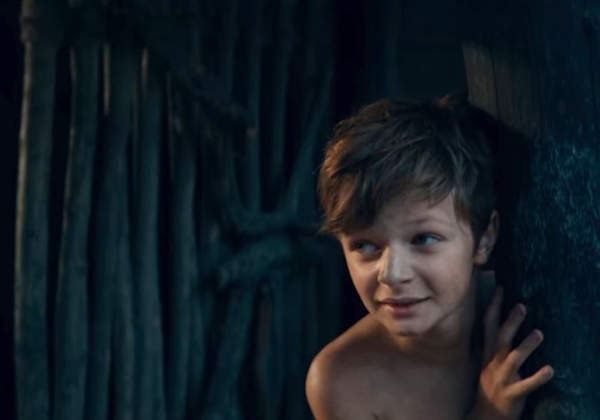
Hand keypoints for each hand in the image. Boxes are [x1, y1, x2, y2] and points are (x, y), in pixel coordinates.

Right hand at [472, 287, 553, 419]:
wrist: (486, 415)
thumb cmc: (492, 386)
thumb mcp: (489, 362)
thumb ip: (497, 346)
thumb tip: (508, 324)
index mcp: (488, 353)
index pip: (488, 325)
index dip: (494, 307)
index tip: (502, 288)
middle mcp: (493, 363)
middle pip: (500, 338)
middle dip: (510, 322)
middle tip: (522, 306)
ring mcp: (502, 378)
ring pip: (513, 360)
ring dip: (525, 346)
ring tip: (539, 333)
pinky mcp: (512, 394)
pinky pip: (526, 385)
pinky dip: (537, 377)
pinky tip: (550, 370)